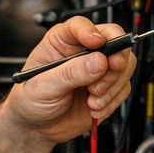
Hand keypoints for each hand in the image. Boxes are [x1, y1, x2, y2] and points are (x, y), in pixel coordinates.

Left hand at [4, 16, 136, 143]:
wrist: (35, 126)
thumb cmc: (30, 100)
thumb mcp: (43, 86)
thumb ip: (70, 73)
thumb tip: (98, 61)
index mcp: (61, 42)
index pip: (81, 26)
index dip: (91, 32)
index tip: (97, 43)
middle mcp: (83, 52)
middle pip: (114, 42)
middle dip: (113, 63)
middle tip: (100, 82)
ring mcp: (97, 70)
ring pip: (124, 66)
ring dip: (111, 87)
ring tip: (92, 100)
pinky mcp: (107, 88)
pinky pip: (123, 88)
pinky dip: (111, 101)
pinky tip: (94, 108)